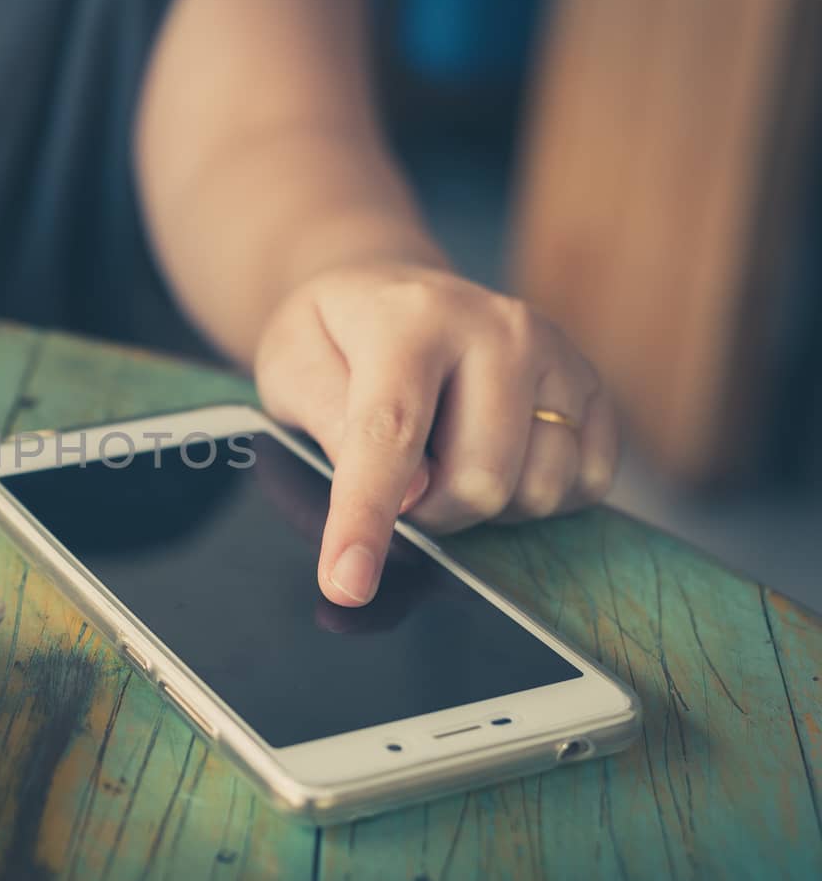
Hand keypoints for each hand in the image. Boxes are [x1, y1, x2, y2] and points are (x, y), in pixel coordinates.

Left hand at [253, 262, 619, 606]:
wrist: (391, 293)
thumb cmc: (334, 340)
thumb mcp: (290, 366)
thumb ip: (333, 425)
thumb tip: (411, 495)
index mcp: (409, 319)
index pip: (390, 434)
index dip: (366, 520)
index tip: (348, 586)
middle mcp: (497, 327)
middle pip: (479, 481)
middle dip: (430, 512)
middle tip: (401, 482)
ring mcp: (555, 352)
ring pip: (539, 490)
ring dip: (484, 508)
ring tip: (447, 460)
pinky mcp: (591, 383)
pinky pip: (588, 484)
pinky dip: (538, 497)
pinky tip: (498, 459)